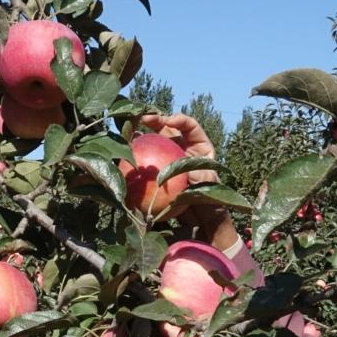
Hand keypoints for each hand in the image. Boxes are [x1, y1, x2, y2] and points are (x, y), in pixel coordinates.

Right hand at [135, 113, 238, 249]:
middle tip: (143, 118)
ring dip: (143, 134)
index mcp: (199, 146)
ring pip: (155, 142)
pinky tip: (125, 154)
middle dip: (156, 120)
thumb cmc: (211, 200)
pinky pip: (147, 161)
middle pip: (168, 129)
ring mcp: (169, 159)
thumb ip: (197, 175)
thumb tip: (183, 168)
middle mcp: (183, 149)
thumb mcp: (208, 185)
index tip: (168, 121)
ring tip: (131, 130)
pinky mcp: (158, 172)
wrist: (201, 218)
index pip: (190, 126)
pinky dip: (137, 156)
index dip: (179, 120)